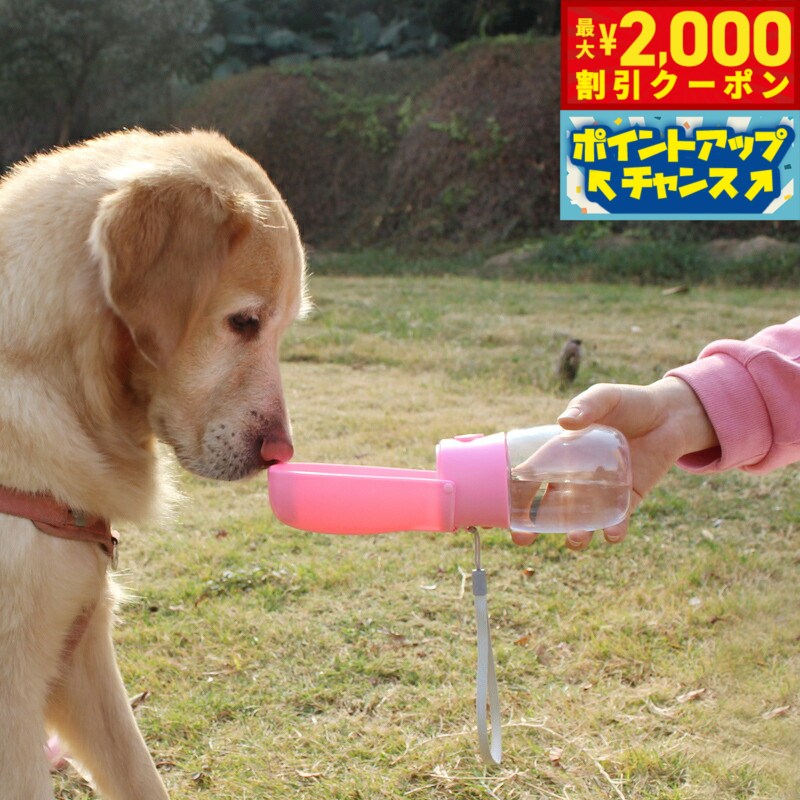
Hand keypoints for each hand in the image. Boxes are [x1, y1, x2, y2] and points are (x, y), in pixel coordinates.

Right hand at [512, 377, 717, 550]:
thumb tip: (566, 422)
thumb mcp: (605, 397)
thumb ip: (587, 406)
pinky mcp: (628, 496)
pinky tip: (612, 534)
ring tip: (575, 539)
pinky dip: (614, 529)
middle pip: (548, 506)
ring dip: (574, 533)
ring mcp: (601, 489)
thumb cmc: (629, 402)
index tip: (501, 513)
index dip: (513, 495)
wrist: (669, 414)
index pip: (530, 477)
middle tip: (522, 540)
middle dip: (533, 526)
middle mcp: (576, 476)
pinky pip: (617, 518)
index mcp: (561, 453)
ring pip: (580, 518)